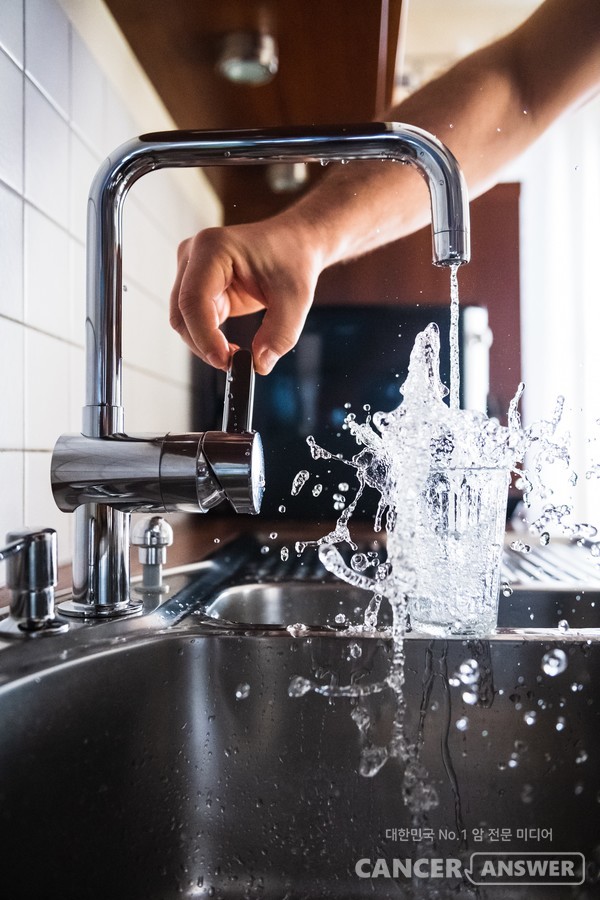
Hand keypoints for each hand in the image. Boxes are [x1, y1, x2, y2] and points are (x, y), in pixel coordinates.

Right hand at [169, 217, 322, 374]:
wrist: (294, 244)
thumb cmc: (293, 260)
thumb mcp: (296, 298)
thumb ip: (280, 334)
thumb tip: (259, 364)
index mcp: (213, 248)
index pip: (194, 299)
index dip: (204, 335)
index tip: (225, 361)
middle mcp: (194, 255)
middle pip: (182, 313)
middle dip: (204, 344)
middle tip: (233, 364)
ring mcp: (191, 270)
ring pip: (183, 320)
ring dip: (205, 344)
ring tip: (236, 355)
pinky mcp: (197, 286)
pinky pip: (194, 321)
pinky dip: (209, 339)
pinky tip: (231, 347)